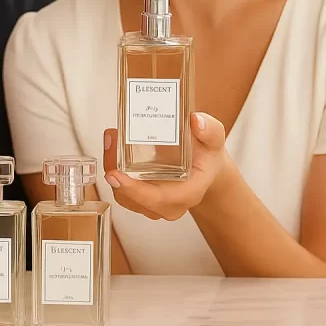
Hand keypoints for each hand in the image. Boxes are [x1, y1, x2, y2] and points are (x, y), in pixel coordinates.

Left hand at [102, 112, 228, 220]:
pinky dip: (113, 171)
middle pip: (135, 198)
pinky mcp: (142, 199)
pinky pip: (122, 191)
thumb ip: (210, 129)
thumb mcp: (214, 139)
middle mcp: (170, 204)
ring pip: (124, 196)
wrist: (204, 166)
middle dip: (116, 174)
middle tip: (111, 141)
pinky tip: (112, 148)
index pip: (159, 199)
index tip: (115, 174)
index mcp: (189, 193)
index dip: (134, 190)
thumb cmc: (207, 155)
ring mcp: (154, 205)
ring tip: (111, 139)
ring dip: (112, 169)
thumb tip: (196, 121)